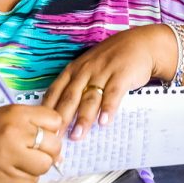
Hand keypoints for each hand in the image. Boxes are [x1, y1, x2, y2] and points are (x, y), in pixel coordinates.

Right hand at [0, 104, 64, 182]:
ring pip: (45, 166)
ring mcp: (8, 158)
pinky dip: (27, 177)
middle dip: (49, 150)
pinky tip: (14, 169)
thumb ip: (35, 123)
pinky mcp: (4, 178)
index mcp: (17, 115)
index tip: (42, 133)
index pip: (55, 121)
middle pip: (54, 146)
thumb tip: (59, 142)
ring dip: (39, 165)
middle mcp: (14, 135)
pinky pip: (31, 181)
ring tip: (25, 160)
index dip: (51, 129)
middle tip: (35, 150)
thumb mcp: (9, 114)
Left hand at [42, 27, 164, 138]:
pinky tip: (104, 121)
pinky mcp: (122, 75)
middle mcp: (85, 71)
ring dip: (83, 118)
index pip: (55, 92)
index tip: (42, 129)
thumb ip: (76, 87)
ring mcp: (103, 72)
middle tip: (55, 138)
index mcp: (73, 70)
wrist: (141, 43)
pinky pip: (113, 93)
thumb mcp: (88, 68)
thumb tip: (63, 115)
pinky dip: (108, 108)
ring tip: (77, 135)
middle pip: (70, 97)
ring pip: (90, 98)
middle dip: (62, 119)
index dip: (47, 111)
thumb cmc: (111, 59)